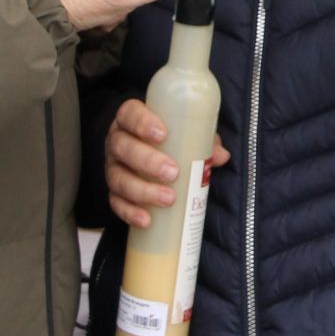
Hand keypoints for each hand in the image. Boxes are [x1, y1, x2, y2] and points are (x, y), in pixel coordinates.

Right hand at [105, 98, 230, 228]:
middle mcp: (117, 142)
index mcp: (131, 120)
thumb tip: (221, 156)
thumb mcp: (184, 133)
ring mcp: (113, 168)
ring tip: (169, 198)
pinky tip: (146, 220)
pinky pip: (116, 203)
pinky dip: (131, 213)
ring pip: (118, 178)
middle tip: (173, 172)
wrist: (147, 157)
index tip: (162, 134)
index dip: (142, 123)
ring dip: (143, 190)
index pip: (130, 114)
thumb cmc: (168, 140)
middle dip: (148, 161)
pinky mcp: (113, 192)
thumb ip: (203, 139)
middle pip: (123, 147)